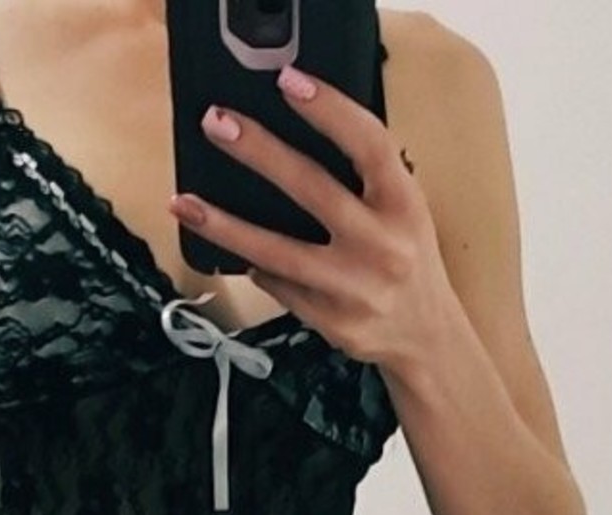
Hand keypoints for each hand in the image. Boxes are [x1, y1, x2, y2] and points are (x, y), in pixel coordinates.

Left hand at [169, 65, 457, 373]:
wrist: (426, 335)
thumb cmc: (406, 258)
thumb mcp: (402, 209)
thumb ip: (366, 176)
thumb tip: (294, 135)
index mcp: (403, 205)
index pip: (368, 144)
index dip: (329, 109)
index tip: (289, 82)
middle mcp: (382, 245)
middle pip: (312, 188)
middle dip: (259, 152)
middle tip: (217, 123)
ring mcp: (355, 288)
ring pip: (277, 252)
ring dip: (225, 225)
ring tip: (185, 203)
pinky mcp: (332, 322)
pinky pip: (280, 286)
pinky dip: (257, 267)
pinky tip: (239, 253)